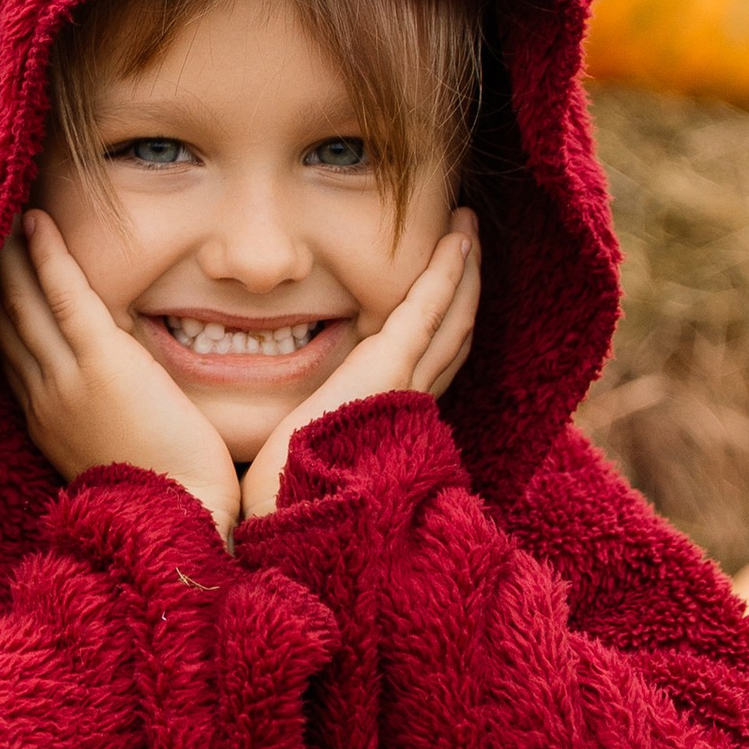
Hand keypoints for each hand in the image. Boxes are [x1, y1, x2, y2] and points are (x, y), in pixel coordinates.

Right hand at [0, 209, 240, 536]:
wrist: (178, 519)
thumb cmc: (164, 493)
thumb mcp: (115, 447)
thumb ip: (104, 407)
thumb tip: (120, 366)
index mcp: (45, 420)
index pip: (9, 354)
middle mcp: (42, 396)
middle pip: (2, 323)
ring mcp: (66, 378)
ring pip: (22, 304)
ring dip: (5, 255)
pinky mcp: (100, 361)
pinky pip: (64, 296)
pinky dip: (46, 256)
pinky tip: (34, 222)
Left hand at [239, 211, 479, 519]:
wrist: (289, 518)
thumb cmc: (282, 497)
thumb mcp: (302, 455)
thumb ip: (307, 433)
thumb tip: (278, 429)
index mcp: (387, 422)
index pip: (428, 364)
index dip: (443, 325)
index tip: (445, 292)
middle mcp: (408, 403)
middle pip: (451, 335)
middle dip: (465, 290)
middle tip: (470, 244)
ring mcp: (405, 383)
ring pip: (451, 317)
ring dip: (464, 270)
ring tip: (468, 230)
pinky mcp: (391, 365)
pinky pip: (428, 306)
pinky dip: (447, 269)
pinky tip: (457, 237)